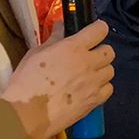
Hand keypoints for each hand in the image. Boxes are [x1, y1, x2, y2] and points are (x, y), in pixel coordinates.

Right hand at [0, 19, 113, 138]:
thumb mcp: (36, 53)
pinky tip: (90, 89)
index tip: (93, 32)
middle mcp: (88, 63)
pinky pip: (108, 89)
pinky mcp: (95, 101)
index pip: (100, 29)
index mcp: (74, 47)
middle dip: (100, 51)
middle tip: (88, 56)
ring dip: (101, 70)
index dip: (98, 29)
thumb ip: (53, 39)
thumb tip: (61, 25)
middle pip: (109, 51)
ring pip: (110, 71)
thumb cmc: (27, 80)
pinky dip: (102, 88)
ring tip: (88, 75)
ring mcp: (94, 83)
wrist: (28, 113)